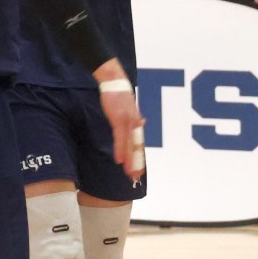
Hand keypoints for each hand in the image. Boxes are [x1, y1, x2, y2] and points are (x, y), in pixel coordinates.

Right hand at [95, 65, 145, 180]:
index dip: (139, 158)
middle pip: (136, 148)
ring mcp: (128, 122)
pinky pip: (120, 139)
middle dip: (136, 164)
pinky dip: (119, 150)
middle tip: (135, 177)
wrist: (115, 81)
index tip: (139, 171)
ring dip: (129, 161)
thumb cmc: (120, 94)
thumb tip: (142, 123)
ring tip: (128, 173)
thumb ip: (135, 118)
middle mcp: (135, 124)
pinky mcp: (119, 120)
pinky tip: (119, 160)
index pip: (138, 145)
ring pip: (129, 146)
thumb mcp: (130, 107)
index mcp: (136, 123)